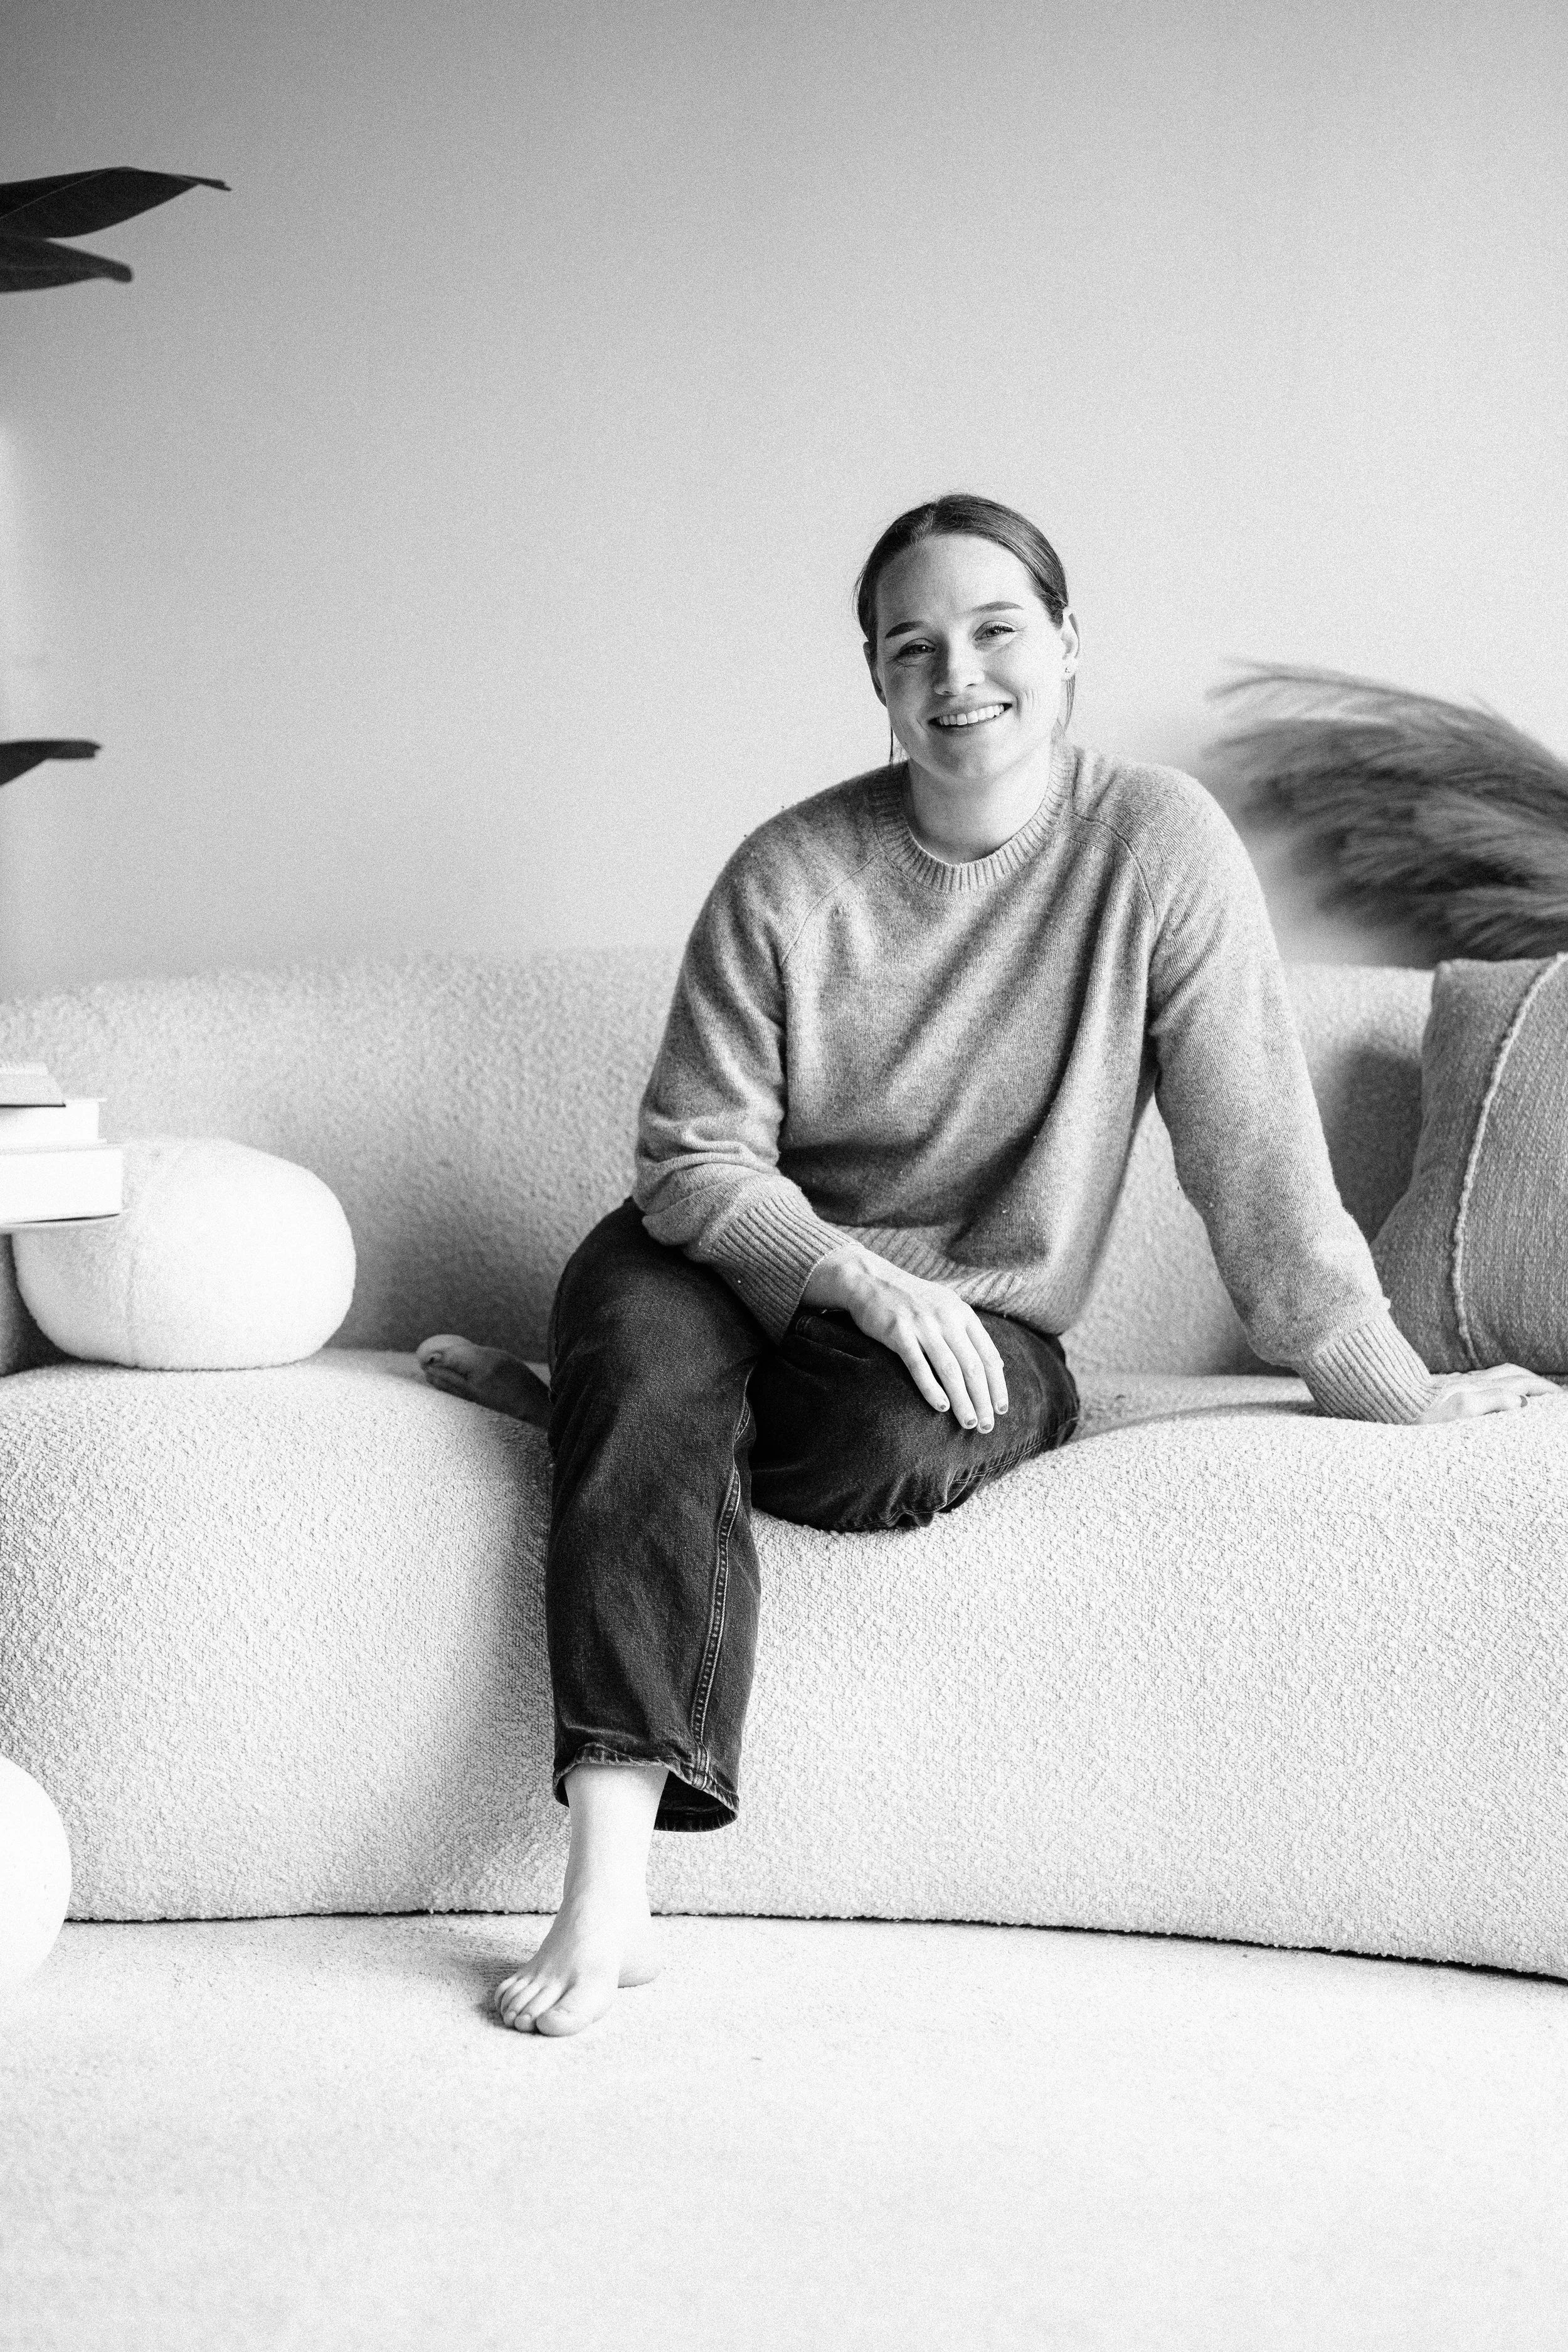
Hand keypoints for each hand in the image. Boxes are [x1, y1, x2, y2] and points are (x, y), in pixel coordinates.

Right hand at [800, 1247, 1008, 1430]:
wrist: (871, 1279)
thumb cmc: (912, 1300)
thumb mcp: (947, 1307)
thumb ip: (969, 1334)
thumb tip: (996, 1366)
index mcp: (963, 1314)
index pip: (987, 1355)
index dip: (996, 1385)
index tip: (1000, 1409)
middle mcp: (947, 1318)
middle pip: (971, 1366)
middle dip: (982, 1399)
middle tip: (986, 1426)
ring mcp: (922, 1324)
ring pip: (949, 1369)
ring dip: (962, 1399)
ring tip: (969, 1422)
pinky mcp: (897, 1331)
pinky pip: (918, 1364)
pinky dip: (931, 1387)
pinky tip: (940, 1406)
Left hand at [1416, 1363, 1567, 1422]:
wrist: (1392, 1402)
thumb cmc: (1423, 1412)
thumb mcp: (1460, 1410)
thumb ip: (1492, 1402)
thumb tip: (1521, 1402)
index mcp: (1480, 1388)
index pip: (1520, 1383)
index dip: (1542, 1388)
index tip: (1559, 1396)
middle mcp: (1472, 1383)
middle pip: (1511, 1374)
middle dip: (1534, 1380)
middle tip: (1551, 1392)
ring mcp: (1461, 1384)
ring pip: (1497, 1376)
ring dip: (1517, 1379)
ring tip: (1529, 1389)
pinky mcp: (1449, 1389)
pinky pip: (1481, 1382)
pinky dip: (1497, 1384)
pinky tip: (1493, 1391)